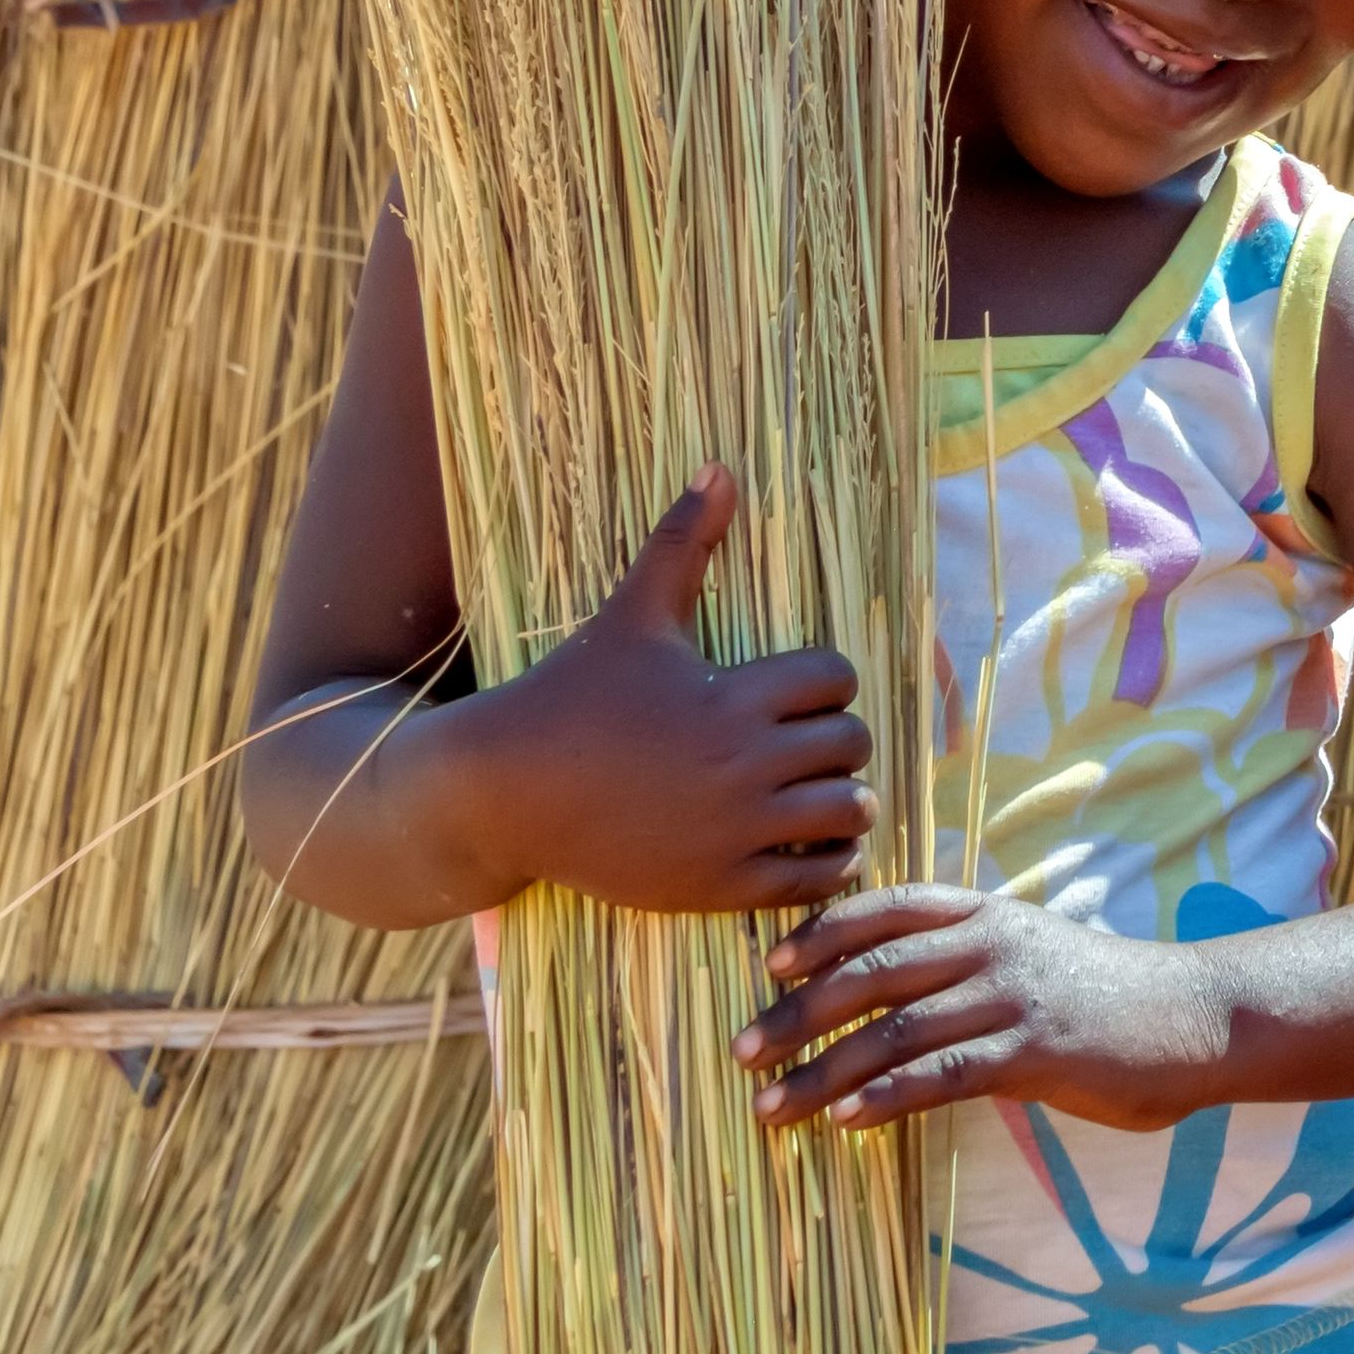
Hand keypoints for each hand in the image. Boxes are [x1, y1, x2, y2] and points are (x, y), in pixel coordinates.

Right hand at [428, 472, 873, 914]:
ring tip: (823, 795)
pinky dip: (832, 862)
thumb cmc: (569, 696)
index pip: (836, 678)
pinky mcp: (718, 883)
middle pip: (850, 743)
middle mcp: (743, 762)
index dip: (826, 682)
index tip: (801, 693)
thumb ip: (682, 545)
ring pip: (847, 811)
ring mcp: (733, 828)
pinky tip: (814, 845)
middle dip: (839, 741)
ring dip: (847, 803)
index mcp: (733, 694)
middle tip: (812, 745)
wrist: (503, 792)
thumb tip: (719, 469)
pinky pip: (816, 878)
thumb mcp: (631, 617)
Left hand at [743, 888, 1244, 1131]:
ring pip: (894, 1030)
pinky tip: (847, 1121)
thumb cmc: (1108, 994)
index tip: (769, 963)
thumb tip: (890, 998)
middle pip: (871, 972)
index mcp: (989, 915)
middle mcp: (993, 945)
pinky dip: (887, 1096)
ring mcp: (1014, 996)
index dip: (822, 932)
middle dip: (797, 1014)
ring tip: (770, 1105)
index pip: (888, 908)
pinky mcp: (1036, 1050)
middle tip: (742, 1050)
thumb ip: (968, 964)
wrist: (1199, 1016)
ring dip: (822, 1070)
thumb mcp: (1034, 955)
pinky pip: (944, 1075)